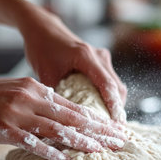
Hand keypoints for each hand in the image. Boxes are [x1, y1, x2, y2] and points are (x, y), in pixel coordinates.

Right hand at [0, 75, 126, 159]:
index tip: (112, 126)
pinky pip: (32, 142)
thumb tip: (55, 113)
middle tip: (119, 140)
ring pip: (58, 129)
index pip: (73, 105)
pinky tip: (64, 159)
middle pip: (73, 116)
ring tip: (101, 151)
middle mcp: (31, 99)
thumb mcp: (13, 89)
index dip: (96, 117)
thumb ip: (35, 99)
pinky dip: (49, 151)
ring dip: (82, 141)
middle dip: (99, 130)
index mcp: (34, 88)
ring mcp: (18, 114)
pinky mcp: (4, 129)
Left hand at [16, 4, 126, 122]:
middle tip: (115, 131)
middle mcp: (99, 56)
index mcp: (86, 57)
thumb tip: (60, 119)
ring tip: (110, 126)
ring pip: (116, 85)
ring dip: (115, 105)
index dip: (113, 106)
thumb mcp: (45, 72)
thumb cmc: (42, 47)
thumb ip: (56, 94)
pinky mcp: (99, 62)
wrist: (43, 28)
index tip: (116, 123)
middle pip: (117, 87)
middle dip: (118, 110)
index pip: (107, 85)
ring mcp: (101, 58)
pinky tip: (103, 112)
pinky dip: (109, 97)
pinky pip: (110, 82)